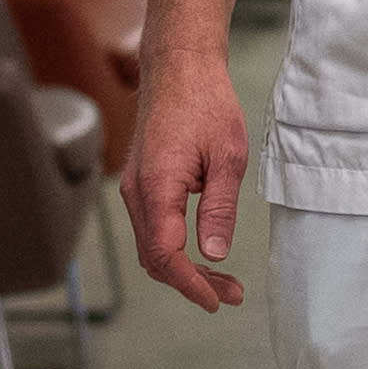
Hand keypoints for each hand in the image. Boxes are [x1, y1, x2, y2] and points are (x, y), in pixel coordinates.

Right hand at [126, 46, 254, 310]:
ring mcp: (136, 189)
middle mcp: (137, 193)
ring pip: (153, 246)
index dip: (190, 284)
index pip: (166, 254)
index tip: (216, 301)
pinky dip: (175, 248)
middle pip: (156, 258)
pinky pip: (153, 228)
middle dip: (191, 283)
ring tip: (224, 281)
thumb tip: (214, 253)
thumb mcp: (227, 158)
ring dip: (184, 268)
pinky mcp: (142, 184)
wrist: (178, 67)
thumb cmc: (205, 104)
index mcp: (157, 188)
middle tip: (231, 294)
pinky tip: (202, 252)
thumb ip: (218, 209)